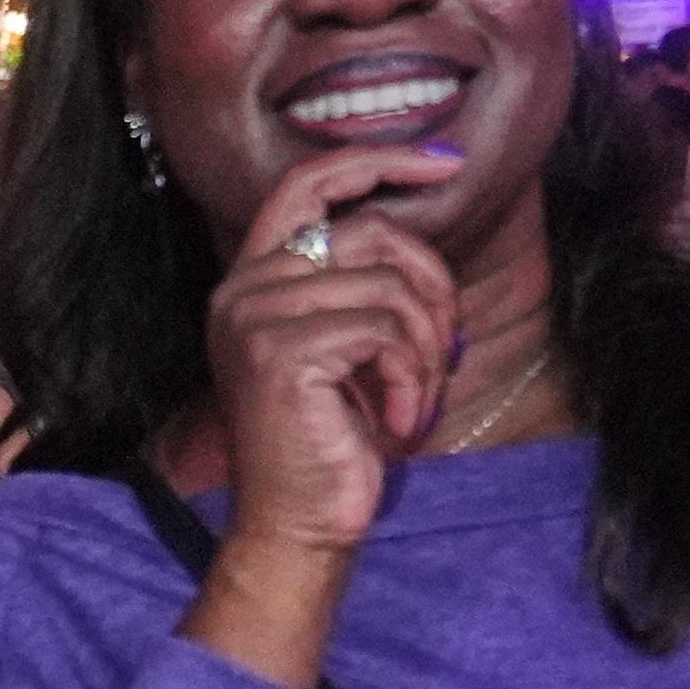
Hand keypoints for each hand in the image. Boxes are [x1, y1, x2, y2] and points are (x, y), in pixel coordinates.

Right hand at [201, 141, 466, 557]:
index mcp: (251, 280)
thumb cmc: (332, 443)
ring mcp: (255, 318)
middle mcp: (241, 290)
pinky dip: (413, 379)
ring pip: (390, 288)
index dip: (376, 160)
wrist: (297, 528)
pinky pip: (386, 332)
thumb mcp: (346, 348)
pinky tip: (401, 422)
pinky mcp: (281, 353)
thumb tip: (422, 237)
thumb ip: (361, 285)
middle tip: (448, 352)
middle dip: (433, 287)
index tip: (446, 163)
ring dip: (428, 351)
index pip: (307, 185)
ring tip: (416, 401)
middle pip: (373, 233)